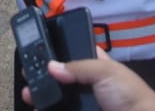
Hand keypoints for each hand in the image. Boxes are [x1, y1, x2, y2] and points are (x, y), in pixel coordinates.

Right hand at [22, 52, 154, 110]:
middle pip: (60, 77)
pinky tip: (37, 108)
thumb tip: (51, 67)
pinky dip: (48, 110)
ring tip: (28, 94)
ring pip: (58, 98)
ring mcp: (82, 103)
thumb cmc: (127, 93)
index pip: (72, 53)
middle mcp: (86, 83)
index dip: (56, 51)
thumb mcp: (105, 72)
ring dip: (42, 95)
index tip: (36, 50)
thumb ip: (77, 67)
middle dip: (43, 76)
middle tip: (27, 74)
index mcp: (95, 65)